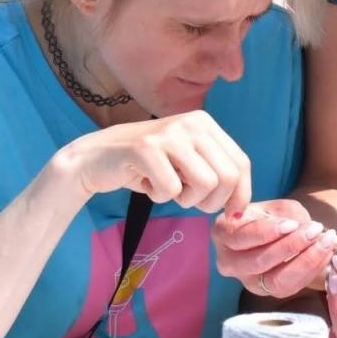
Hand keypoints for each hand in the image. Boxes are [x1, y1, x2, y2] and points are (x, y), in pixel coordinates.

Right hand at [57, 110, 250, 212]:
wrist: (95, 158)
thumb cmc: (148, 167)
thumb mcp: (188, 164)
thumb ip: (216, 175)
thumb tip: (240, 211)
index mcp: (205, 124)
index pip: (241, 163)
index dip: (240, 195)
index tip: (230, 214)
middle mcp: (191, 123)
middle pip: (227, 177)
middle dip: (211, 202)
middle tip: (188, 200)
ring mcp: (169, 134)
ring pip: (205, 184)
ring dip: (186, 200)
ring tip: (167, 189)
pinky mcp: (146, 148)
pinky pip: (172, 190)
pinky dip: (160, 197)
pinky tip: (147, 183)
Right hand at [212, 199, 336, 299]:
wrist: (283, 233)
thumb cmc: (274, 216)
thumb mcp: (277, 207)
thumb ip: (285, 215)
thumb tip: (299, 229)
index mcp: (223, 233)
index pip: (240, 237)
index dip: (267, 232)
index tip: (292, 224)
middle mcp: (229, 262)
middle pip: (257, 262)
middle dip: (290, 246)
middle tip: (316, 230)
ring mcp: (247, 281)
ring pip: (275, 280)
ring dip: (305, 261)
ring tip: (326, 241)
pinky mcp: (267, 292)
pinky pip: (290, 287)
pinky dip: (311, 269)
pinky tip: (326, 252)